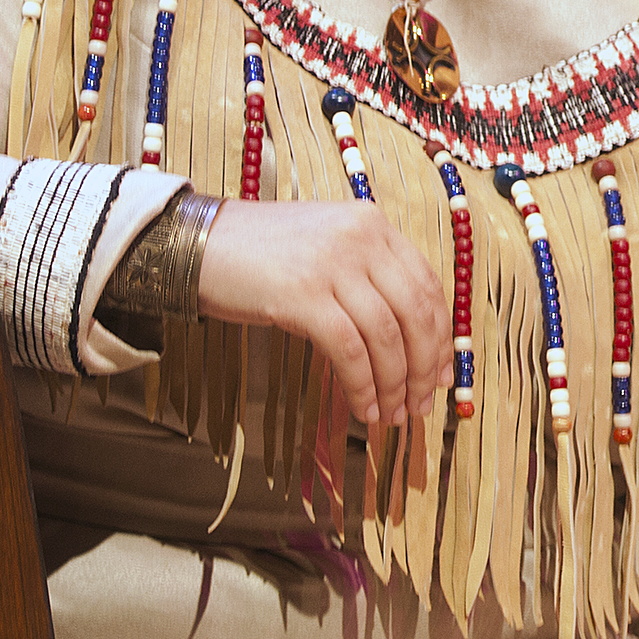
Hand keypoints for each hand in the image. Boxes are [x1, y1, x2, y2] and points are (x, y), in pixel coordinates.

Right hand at [196, 199, 456, 426]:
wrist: (196, 244)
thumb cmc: (260, 253)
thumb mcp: (326, 246)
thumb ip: (368, 276)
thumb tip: (409, 341)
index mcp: (372, 223)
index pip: (427, 285)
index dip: (441, 336)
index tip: (441, 374)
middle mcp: (360, 238)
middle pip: (415, 313)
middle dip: (423, 367)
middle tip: (420, 405)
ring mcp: (332, 264)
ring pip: (386, 336)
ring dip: (394, 384)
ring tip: (391, 415)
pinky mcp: (301, 295)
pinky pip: (349, 350)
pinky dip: (362, 386)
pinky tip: (363, 408)